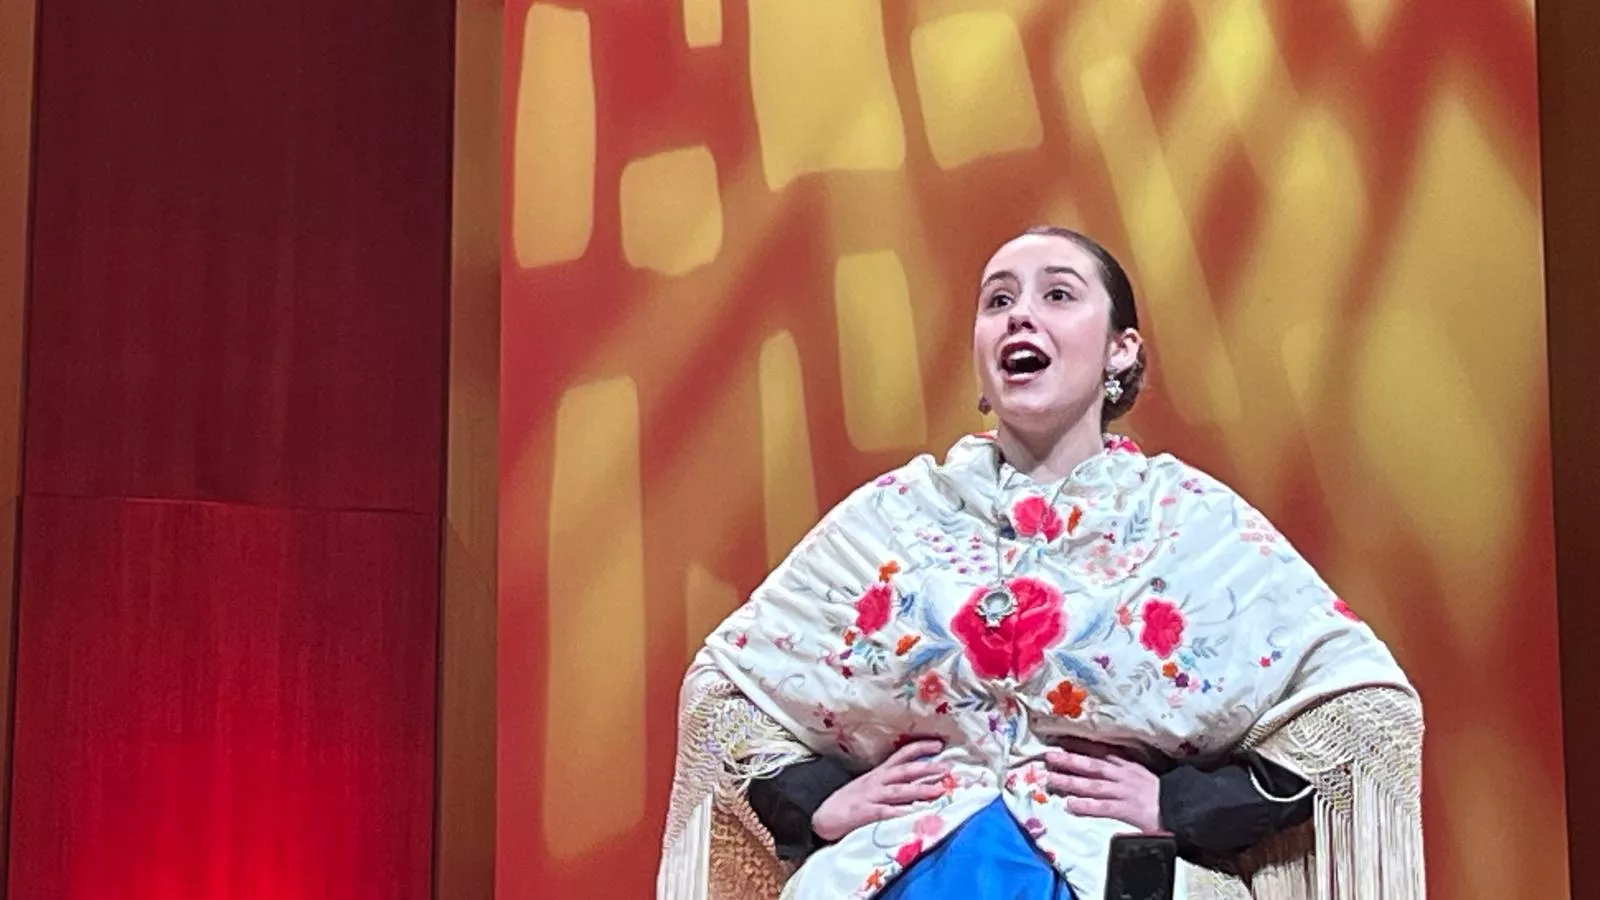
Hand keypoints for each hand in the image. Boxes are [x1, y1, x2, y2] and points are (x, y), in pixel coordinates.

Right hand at [811, 740, 949, 841]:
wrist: (822, 816)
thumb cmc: (849, 802)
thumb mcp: (869, 786)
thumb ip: (889, 782)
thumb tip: (915, 780)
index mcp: (879, 774)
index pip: (902, 755)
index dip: (920, 748)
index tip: (940, 744)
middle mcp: (877, 782)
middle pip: (905, 771)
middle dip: (927, 768)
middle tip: (948, 768)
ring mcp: (870, 797)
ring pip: (899, 790)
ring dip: (920, 789)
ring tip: (939, 790)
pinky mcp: (864, 813)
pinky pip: (884, 811)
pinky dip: (898, 812)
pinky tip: (911, 813)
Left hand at [1043, 742, 1161, 833]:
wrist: (1182, 808)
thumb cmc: (1162, 794)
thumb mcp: (1141, 775)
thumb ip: (1123, 769)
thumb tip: (1104, 762)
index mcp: (1127, 765)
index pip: (1100, 751)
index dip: (1080, 745)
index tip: (1061, 740)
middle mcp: (1123, 775)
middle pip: (1091, 765)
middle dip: (1069, 759)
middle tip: (1047, 756)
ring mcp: (1123, 791)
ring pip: (1092, 785)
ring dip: (1070, 781)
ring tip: (1050, 779)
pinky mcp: (1126, 809)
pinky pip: (1102, 807)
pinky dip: (1085, 805)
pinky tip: (1070, 805)